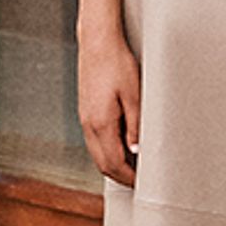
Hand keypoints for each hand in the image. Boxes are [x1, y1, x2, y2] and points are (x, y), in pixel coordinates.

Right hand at [79, 30, 141, 187]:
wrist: (97, 41)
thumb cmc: (117, 63)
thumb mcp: (134, 95)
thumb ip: (135, 126)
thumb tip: (137, 151)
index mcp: (101, 123)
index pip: (113, 163)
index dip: (128, 177)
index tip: (141, 183)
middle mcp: (88, 124)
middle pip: (101, 163)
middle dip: (120, 176)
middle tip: (138, 180)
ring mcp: (84, 117)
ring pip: (96, 153)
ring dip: (113, 164)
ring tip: (133, 166)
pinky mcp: (86, 110)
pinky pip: (94, 140)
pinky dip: (107, 150)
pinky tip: (121, 145)